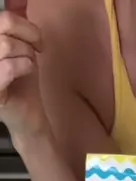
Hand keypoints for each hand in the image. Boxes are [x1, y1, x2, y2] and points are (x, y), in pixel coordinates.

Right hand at [0, 0, 46, 138]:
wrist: (28, 115)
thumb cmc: (22, 81)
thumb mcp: (21, 44)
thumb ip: (16, 19)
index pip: (2, 16)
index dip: (21, 23)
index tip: (35, 39)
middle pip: (3, 23)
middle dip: (29, 35)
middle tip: (38, 49)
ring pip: (6, 44)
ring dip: (27, 53)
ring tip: (30, 64)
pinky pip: (7, 67)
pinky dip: (25, 66)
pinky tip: (28, 72)